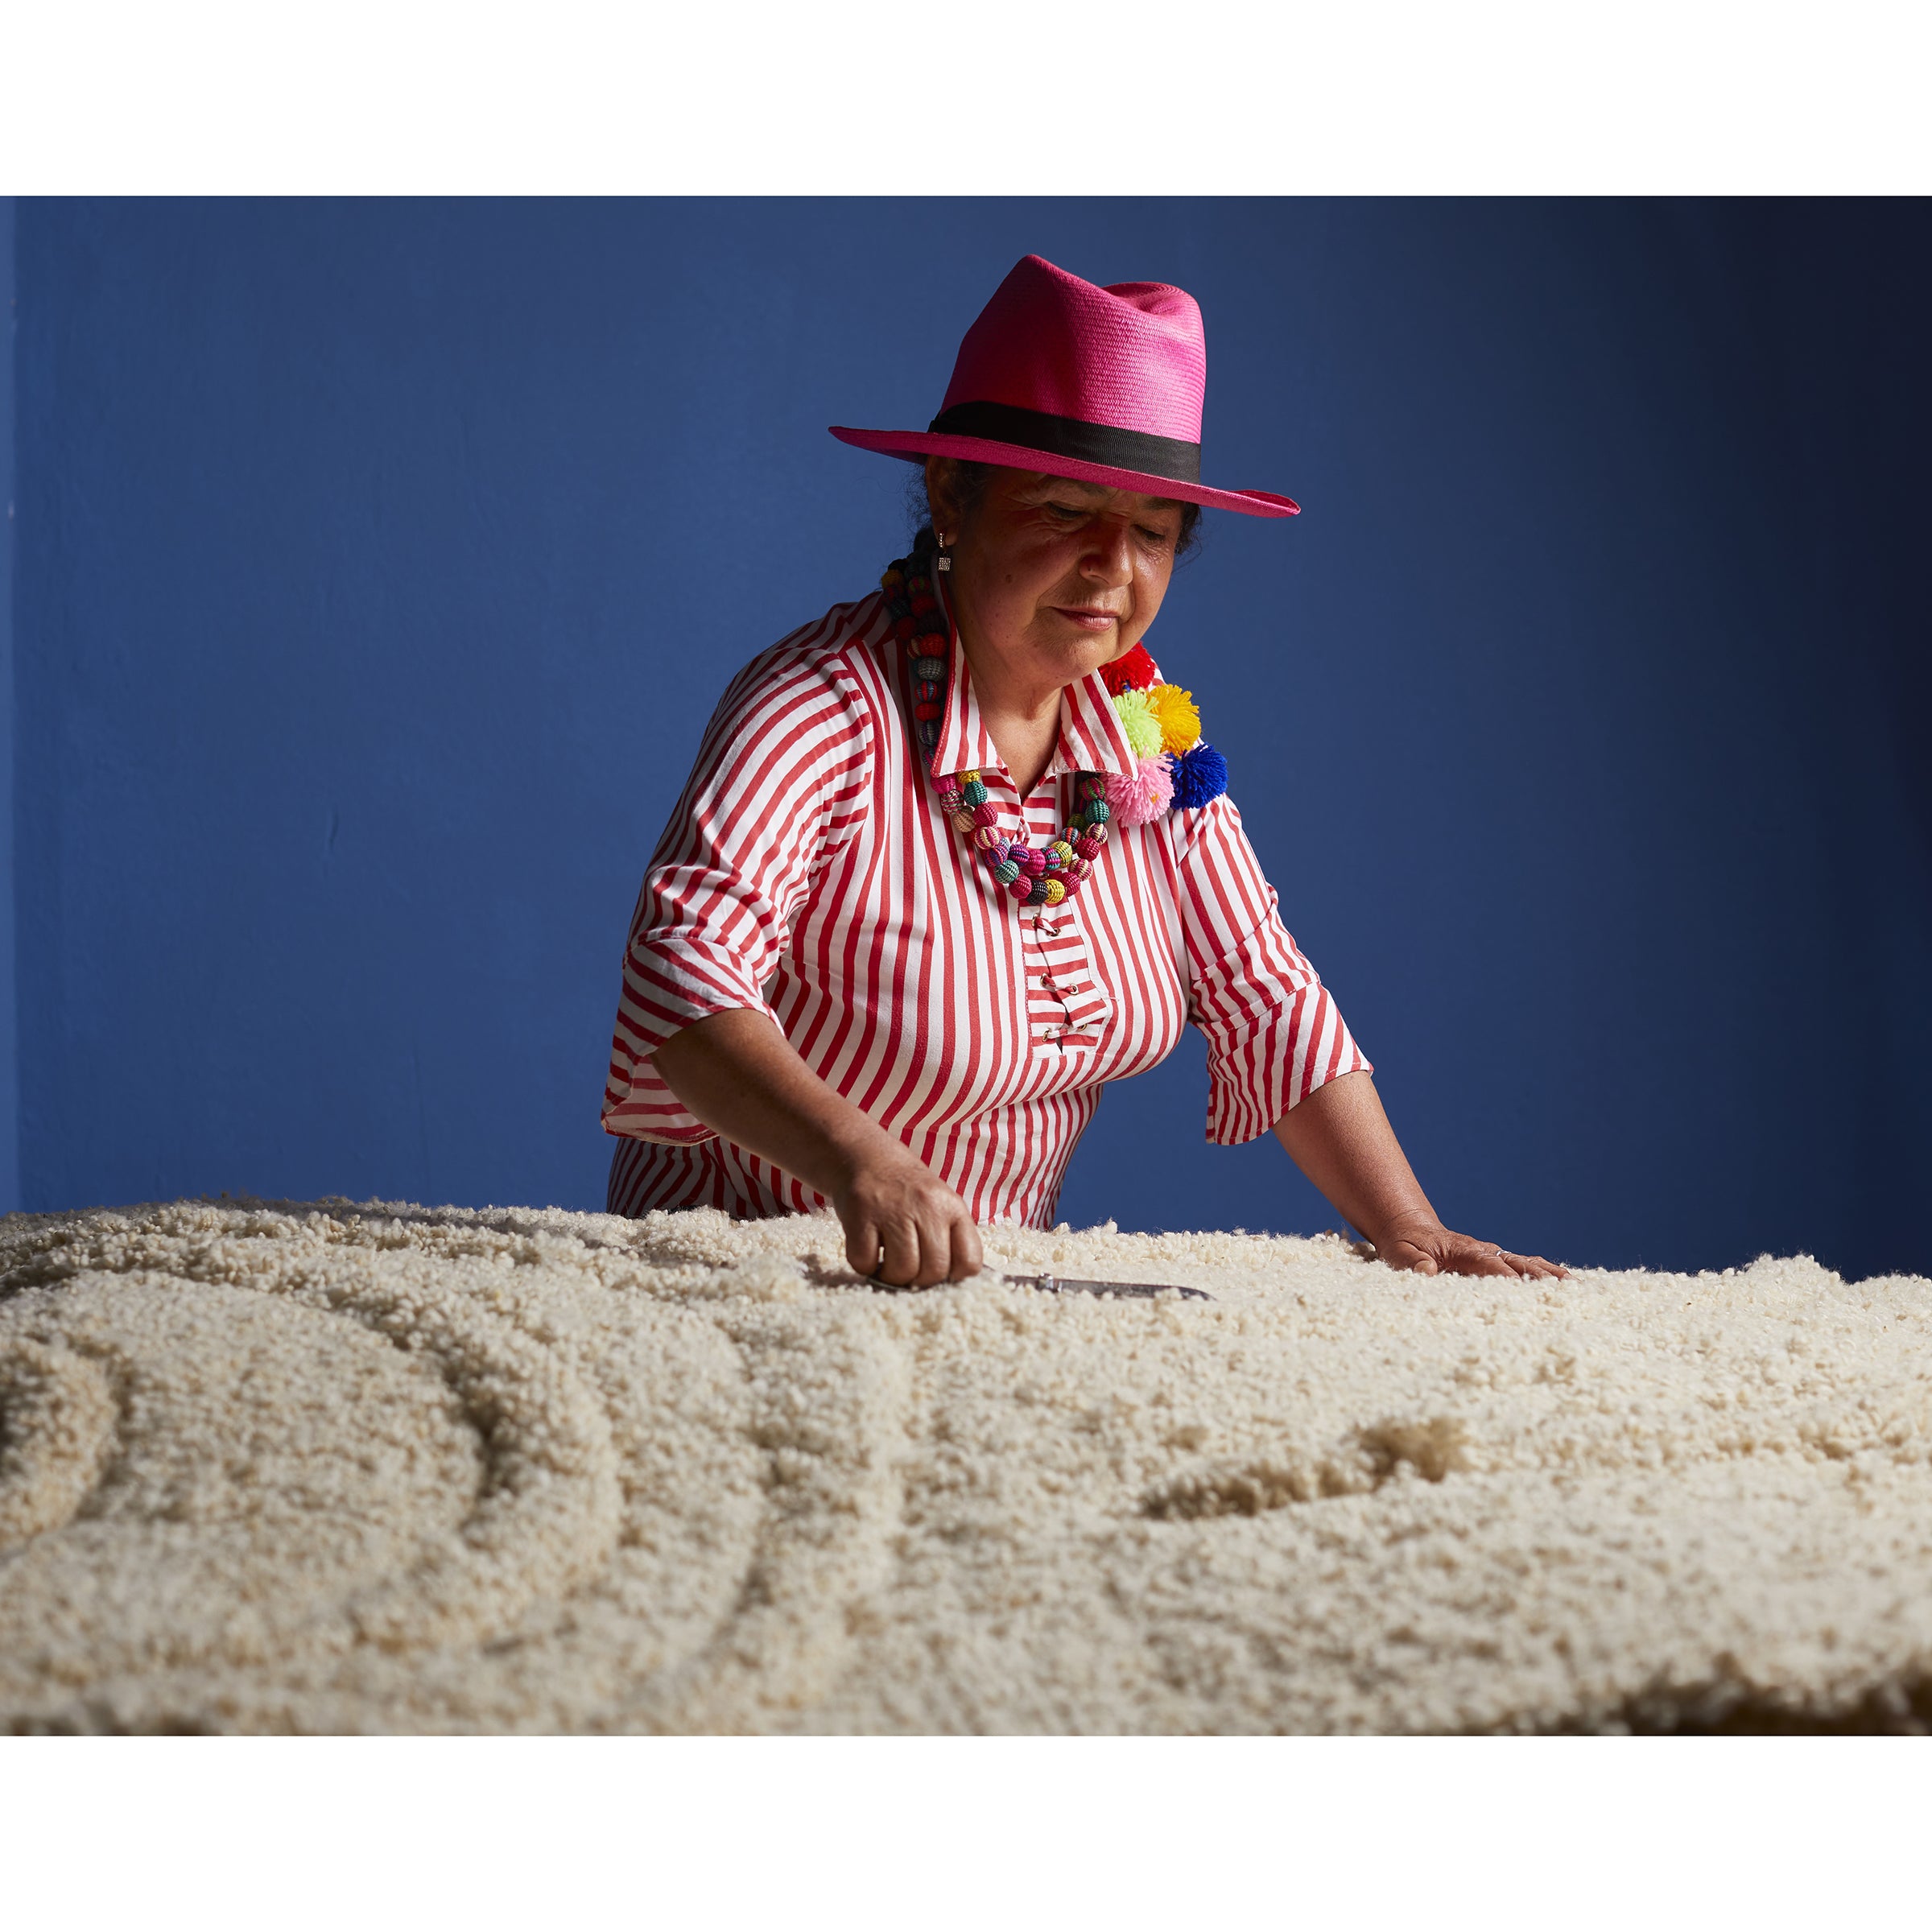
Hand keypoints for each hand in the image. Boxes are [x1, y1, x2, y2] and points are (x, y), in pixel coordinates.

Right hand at [833, 1147, 983, 1288]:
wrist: (865, 1156)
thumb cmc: (906, 1190)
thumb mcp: (939, 1204)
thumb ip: (950, 1237)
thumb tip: (952, 1282)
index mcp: (952, 1207)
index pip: (970, 1261)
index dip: (955, 1276)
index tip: (940, 1272)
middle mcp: (926, 1206)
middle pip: (934, 1271)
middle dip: (919, 1281)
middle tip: (908, 1268)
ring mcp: (892, 1210)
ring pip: (901, 1271)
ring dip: (891, 1276)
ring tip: (887, 1261)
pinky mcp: (859, 1215)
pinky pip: (865, 1262)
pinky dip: (864, 1265)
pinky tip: (868, 1249)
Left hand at [1368, 1216, 1568, 1280]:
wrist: (1408, 1229)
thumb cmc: (1403, 1244)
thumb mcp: (1397, 1253)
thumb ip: (1410, 1262)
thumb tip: (1427, 1271)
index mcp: (1463, 1250)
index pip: (1491, 1265)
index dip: (1508, 1278)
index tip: (1525, 1292)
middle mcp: (1483, 1251)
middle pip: (1517, 1263)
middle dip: (1539, 1277)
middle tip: (1565, 1292)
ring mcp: (1491, 1255)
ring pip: (1525, 1263)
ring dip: (1548, 1275)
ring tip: (1575, 1288)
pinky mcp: (1493, 1262)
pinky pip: (1522, 1266)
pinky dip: (1543, 1273)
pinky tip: (1564, 1284)